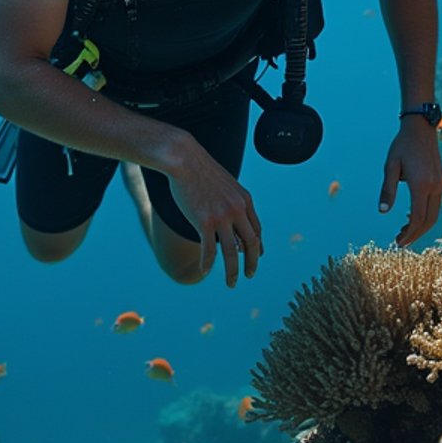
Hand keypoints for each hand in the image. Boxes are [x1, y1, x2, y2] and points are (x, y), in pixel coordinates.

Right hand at [167, 144, 262, 287]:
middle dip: (252, 263)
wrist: (184, 159)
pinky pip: (209, 250)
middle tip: (250, 275)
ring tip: (232, 283)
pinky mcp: (204, 222)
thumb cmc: (201, 170)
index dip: (258, 247)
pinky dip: (208, 264)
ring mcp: (222, 217)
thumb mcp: (225, 184)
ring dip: (233, 271)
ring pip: (232, 252)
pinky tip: (206, 271)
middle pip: (251, 244)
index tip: (255, 258)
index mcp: (245, 200)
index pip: (257, 230)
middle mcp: (237, 210)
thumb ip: (233, 202)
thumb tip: (234, 221)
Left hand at [378, 120, 441, 246]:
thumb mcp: (390, 166)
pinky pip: (436, 204)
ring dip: (421, 226)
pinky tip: (412, 216)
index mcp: (421, 184)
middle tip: (401, 242)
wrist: (421, 128)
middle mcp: (435, 186)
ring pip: (435, 214)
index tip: (398, 242)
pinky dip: (425, 214)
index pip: (417, 217)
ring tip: (405, 232)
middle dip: (416, 234)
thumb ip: (388, 189)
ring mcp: (441, 183)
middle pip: (429, 220)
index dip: (409, 233)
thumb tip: (383, 211)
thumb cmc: (402, 145)